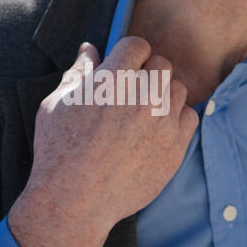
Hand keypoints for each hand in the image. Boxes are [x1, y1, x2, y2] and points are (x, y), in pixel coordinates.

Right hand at [8, 37, 197, 246]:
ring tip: (144, 113)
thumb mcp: (56, 104)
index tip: (124, 67)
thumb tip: (89, 49)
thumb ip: (78, 73)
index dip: (129, 54)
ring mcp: (163, 123)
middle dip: (147, 73)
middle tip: (131, 93)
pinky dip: (176, 119)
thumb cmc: (58, 152)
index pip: (138, 45)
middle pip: (162, 64)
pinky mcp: (175, 148)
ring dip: (164, 95)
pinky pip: (190, 117)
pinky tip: (156, 130)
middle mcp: (143, 97)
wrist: (74, 201)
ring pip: (178, 89)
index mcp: (112, 80)